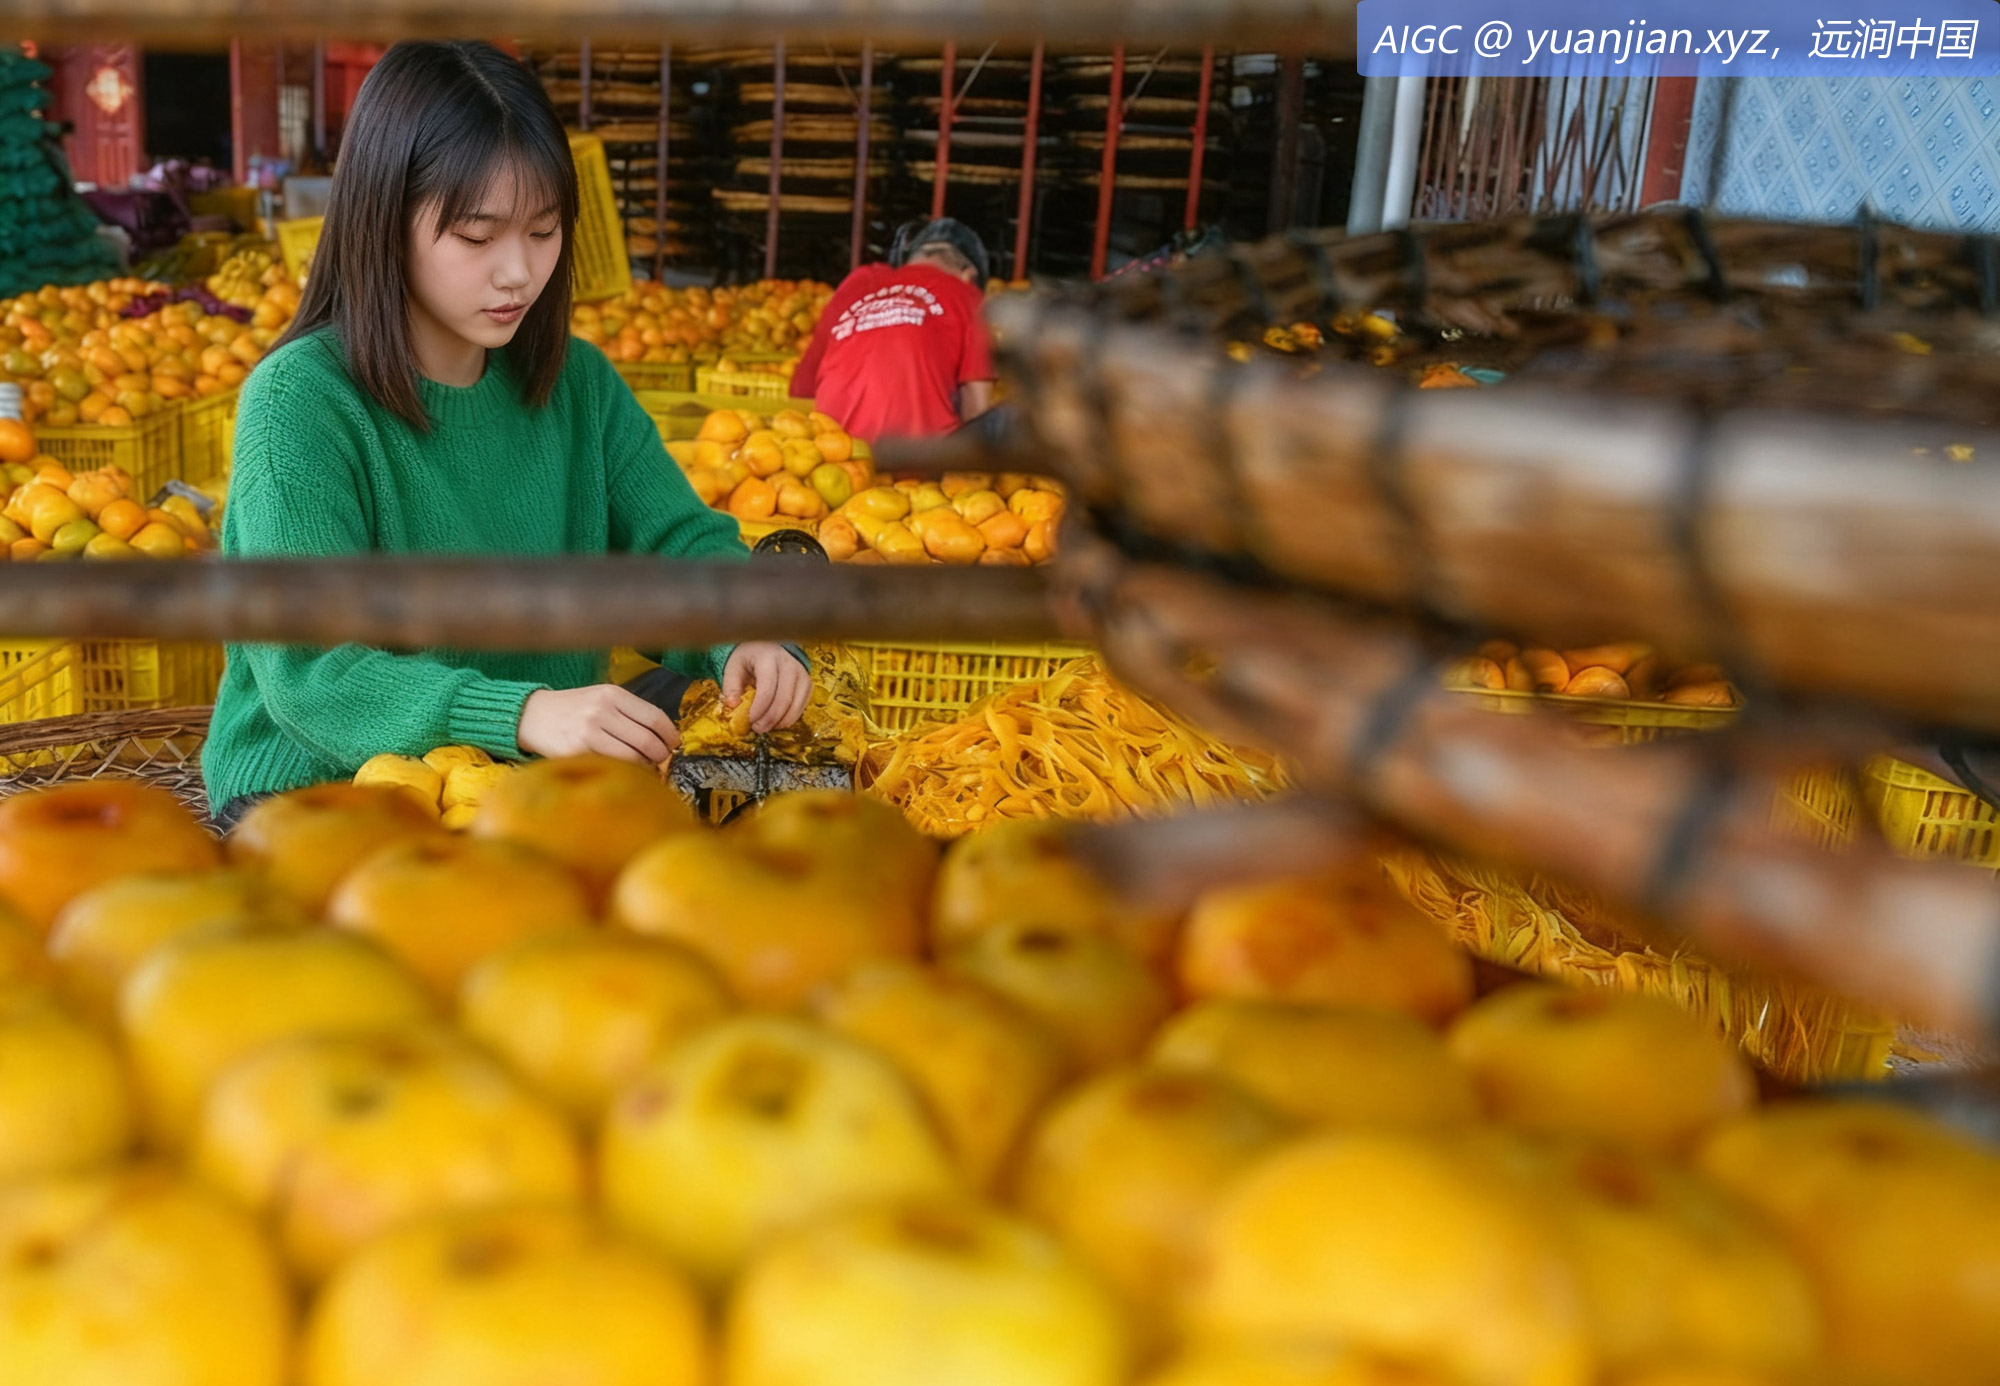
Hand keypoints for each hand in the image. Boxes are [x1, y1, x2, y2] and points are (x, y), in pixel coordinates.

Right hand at [517, 685, 680, 765]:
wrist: (531, 715)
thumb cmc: (573, 710)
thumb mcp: (601, 699)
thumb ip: (629, 713)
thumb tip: (664, 736)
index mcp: (612, 694)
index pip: (654, 717)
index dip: (670, 734)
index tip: (674, 744)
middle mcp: (602, 710)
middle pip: (647, 739)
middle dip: (660, 754)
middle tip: (660, 760)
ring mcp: (589, 731)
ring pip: (633, 756)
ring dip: (645, 767)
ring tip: (644, 768)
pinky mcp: (577, 751)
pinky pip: (612, 766)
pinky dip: (624, 772)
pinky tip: (624, 771)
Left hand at [724, 643, 811, 733]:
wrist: (769, 647)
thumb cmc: (749, 658)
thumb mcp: (734, 667)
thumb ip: (731, 687)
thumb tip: (733, 706)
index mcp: (768, 658)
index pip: (767, 689)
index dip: (759, 709)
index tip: (749, 721)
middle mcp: (789, 664)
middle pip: (784, 699)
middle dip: (770, 719)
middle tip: (757, 729)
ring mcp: (802, 674)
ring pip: (795, 705)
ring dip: (780, 721)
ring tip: (766, 726)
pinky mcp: (807, 683)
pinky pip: (802, 706)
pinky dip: (790, 718)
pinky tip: (777, 721)